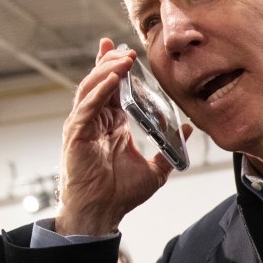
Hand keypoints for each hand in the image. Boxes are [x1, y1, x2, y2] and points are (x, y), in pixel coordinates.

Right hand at [56, 38, 175, 236]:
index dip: (115, 68)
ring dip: (105, 70)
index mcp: (110, 125)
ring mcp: (82, 127)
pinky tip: (112, 79)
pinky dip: (98, 91)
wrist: (102, 214)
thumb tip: (186, 130)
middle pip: (99, 82)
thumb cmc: (121, 194)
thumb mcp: (155, 170)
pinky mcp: (76, 136)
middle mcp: (94, 122)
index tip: (125, 51)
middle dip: (110, 61)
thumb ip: (169, 149)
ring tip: (122, 58)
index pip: (111, 89)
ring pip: (90, 89)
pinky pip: (86, 108)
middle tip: (124, 48)